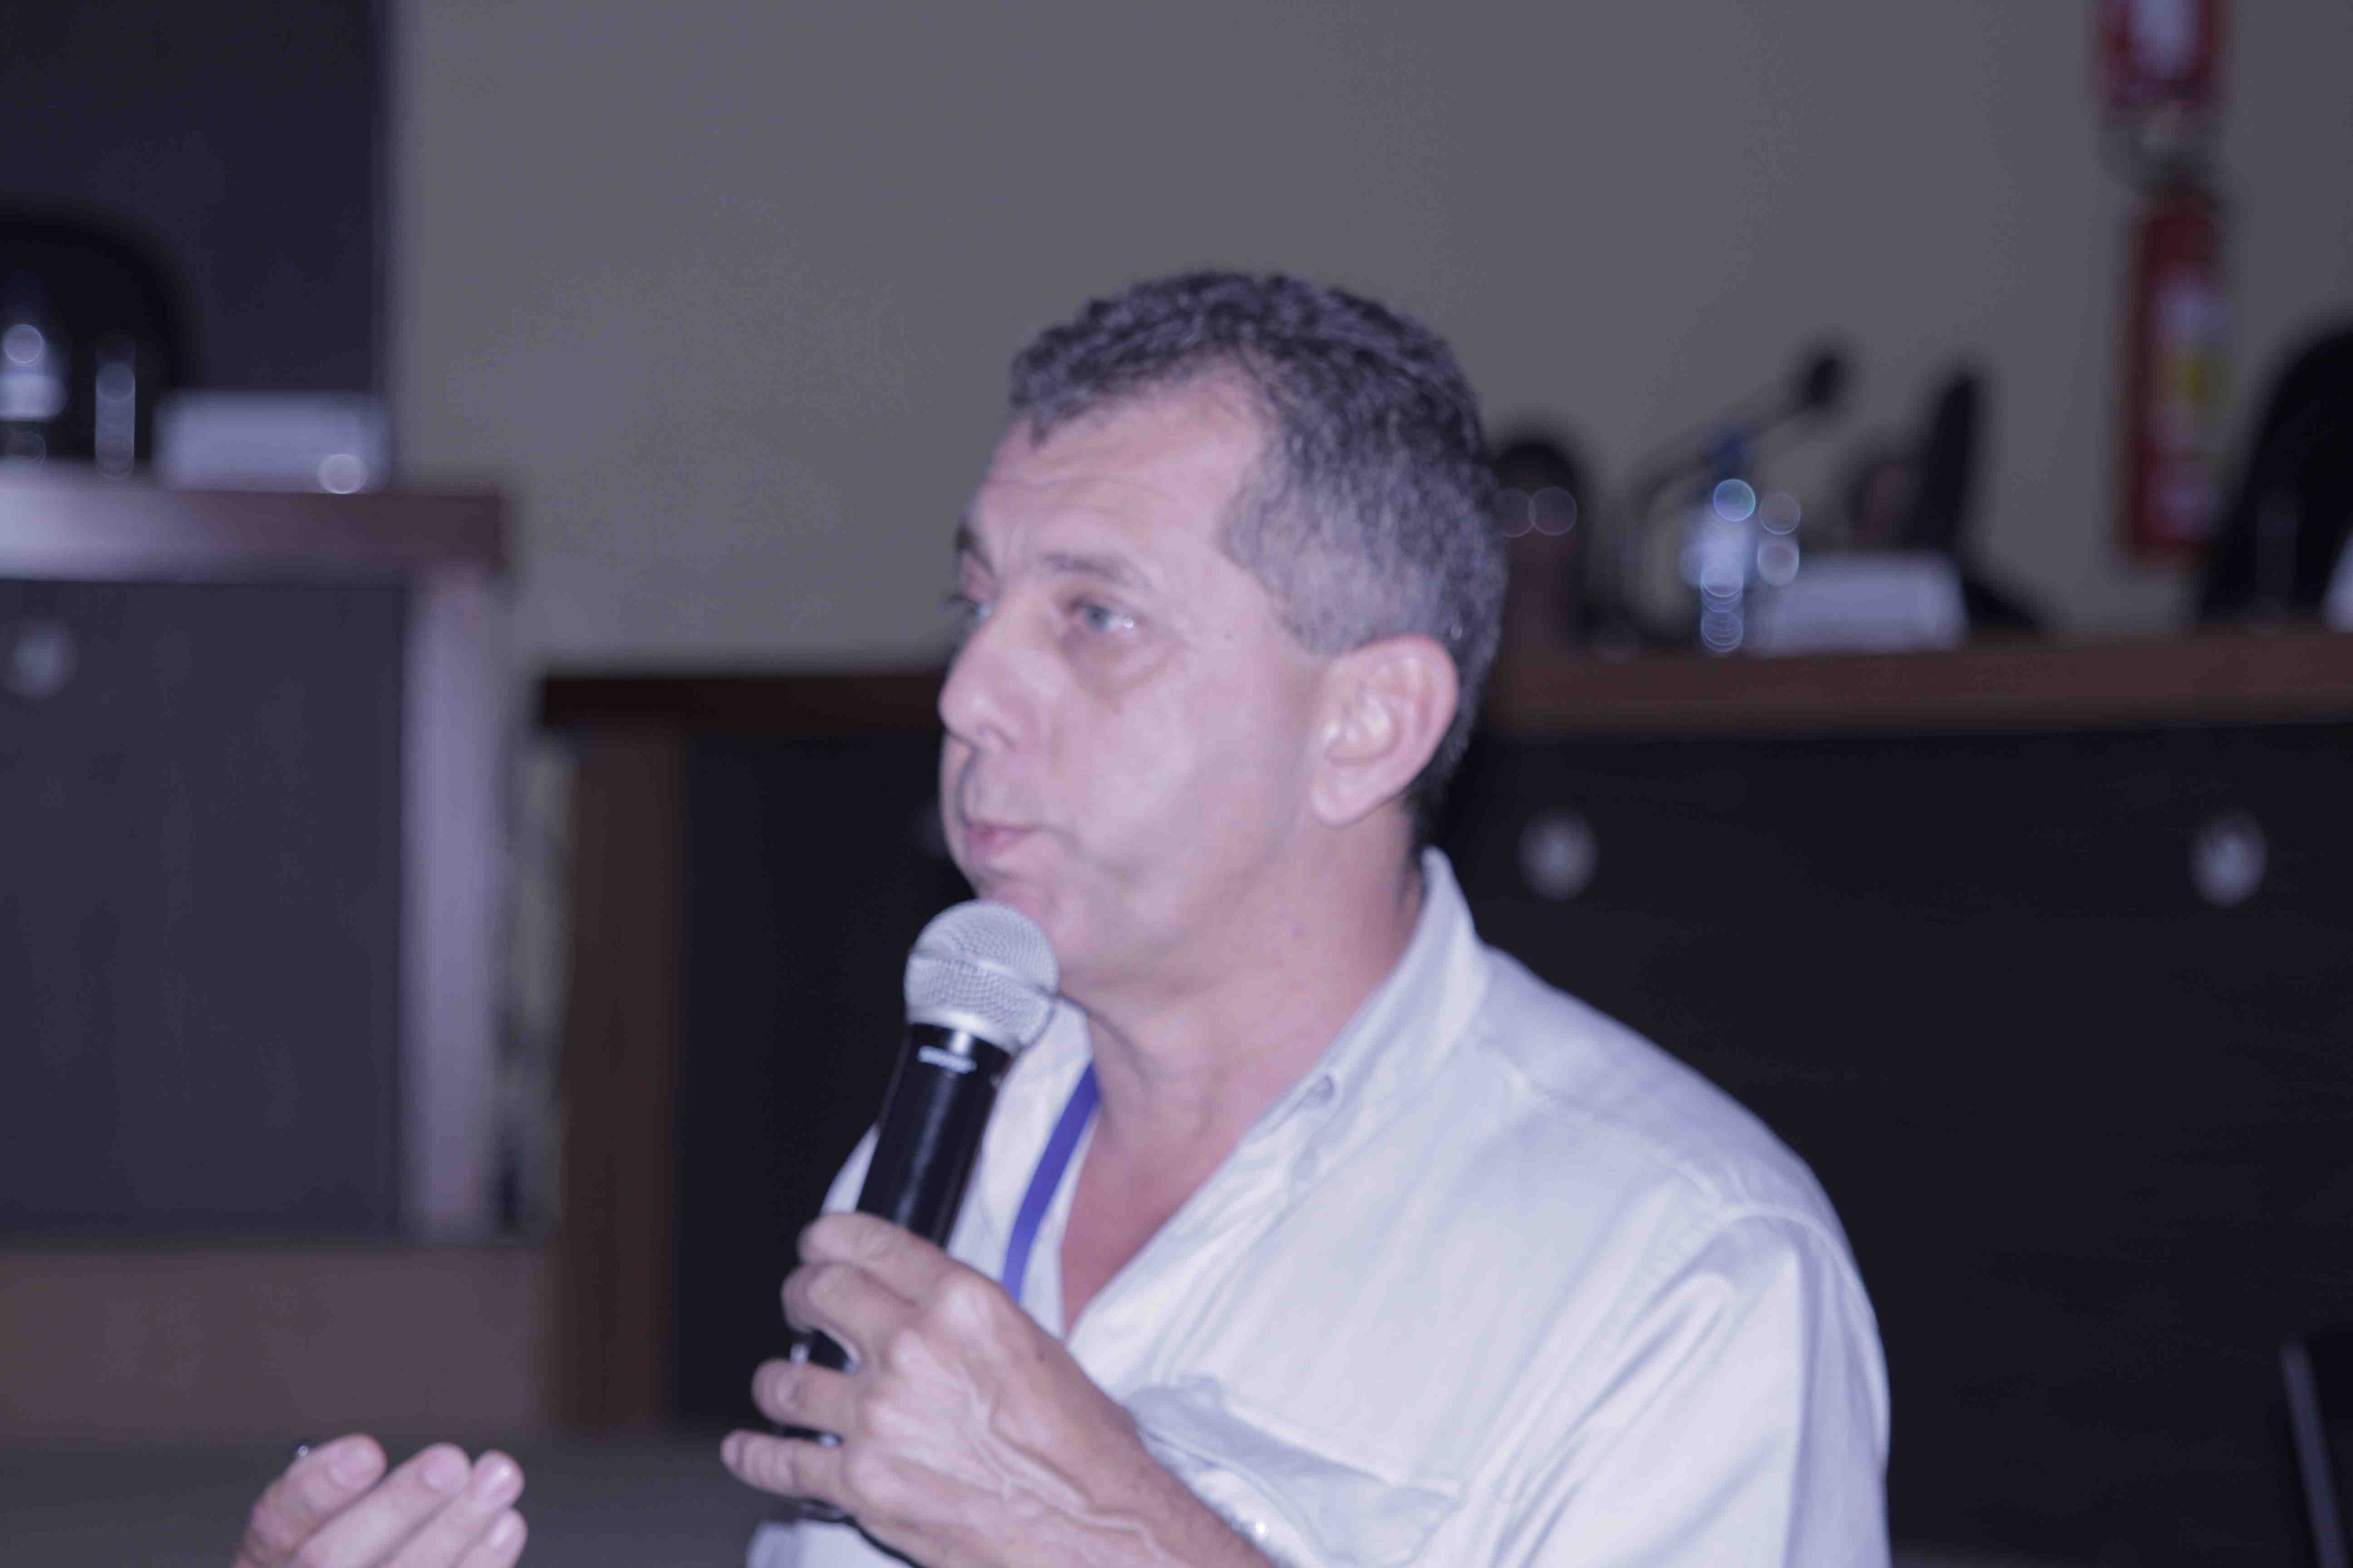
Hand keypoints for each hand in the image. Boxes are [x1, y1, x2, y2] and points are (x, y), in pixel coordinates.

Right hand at [233, 1434, 526, 1567]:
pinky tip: (505, 1526)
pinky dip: (479, 1565)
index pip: (274, 1527)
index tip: (368, 1451)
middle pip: (329, 1562)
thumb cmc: (347, 1559)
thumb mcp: (318, 1530)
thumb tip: (432, 1467)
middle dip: (397, 1508)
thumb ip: (349, 1499)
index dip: (317, 1490)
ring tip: (500, 1477)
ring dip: (455, 1530)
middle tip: (451, 1461)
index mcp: (263, 1563)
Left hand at [722, 1214, 1264, 1567]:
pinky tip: (748, 1450)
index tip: (816, 1244)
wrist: (1093, 1530)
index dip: (828, 1237)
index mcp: (963, 1304)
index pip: (869, 1243)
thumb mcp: (1038, 1350)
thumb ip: (970, 1323)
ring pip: (785, 1382)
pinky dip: (754, 1457)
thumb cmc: (1083, 1448)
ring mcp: (879, 1417)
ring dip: (776, 1381)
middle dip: (800, 1296)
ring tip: (779, 1385)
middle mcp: (913, 1348)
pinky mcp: (861, 1484)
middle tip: (799, 1307)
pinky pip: (780, 1464)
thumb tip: (929, 1316)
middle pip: (818, 1294)